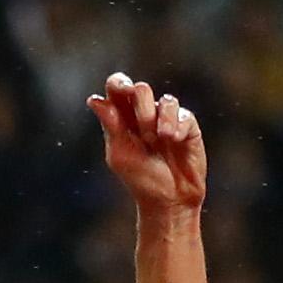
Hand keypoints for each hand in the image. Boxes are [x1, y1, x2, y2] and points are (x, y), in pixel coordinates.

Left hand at [90, 73, 205, 217]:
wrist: (169, 199)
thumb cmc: (140, 179)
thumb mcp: (120, 154)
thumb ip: (110, 126)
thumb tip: (94, 99)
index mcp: (123, 118)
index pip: (117, 88)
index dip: (119, 83)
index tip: (122, 90)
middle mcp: (145, 113)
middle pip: (141, 89)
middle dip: (141, 110)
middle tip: (144, 136)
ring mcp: (167, 118)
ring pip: (165, 99)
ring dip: (159, 121)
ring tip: (160, 140)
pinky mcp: (188, 125)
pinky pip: (183, 114)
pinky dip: (176, 127)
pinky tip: (175, 140)